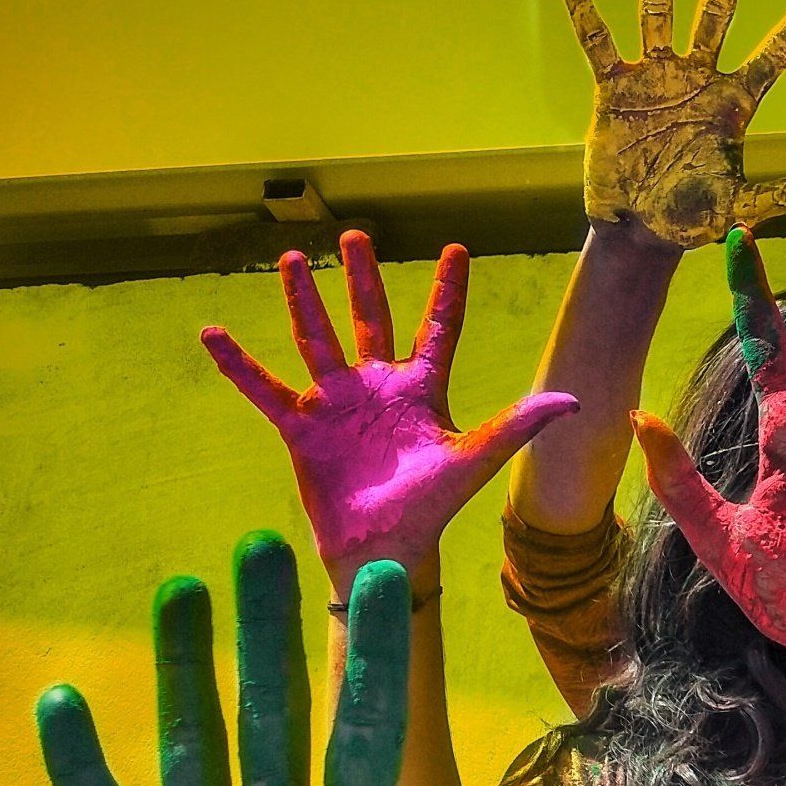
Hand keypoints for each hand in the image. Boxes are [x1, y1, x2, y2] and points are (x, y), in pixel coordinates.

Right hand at [36, 534, 638, 785]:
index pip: (366, 734)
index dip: (372, 661)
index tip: (382, 579)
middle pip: (275, 718)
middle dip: (271, 635)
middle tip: (266, 544)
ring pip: (196, 747)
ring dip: (185, 670)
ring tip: (181, 589)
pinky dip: (82, 771)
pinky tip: (62, 704)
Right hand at [202, 234, 575, 589]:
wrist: (384, 550)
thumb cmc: (430, 508)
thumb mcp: (473, 460)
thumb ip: (516, 425)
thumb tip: (573, 399)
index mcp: (421, 391)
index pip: (438, 330)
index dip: (447, 292)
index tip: (456, 250)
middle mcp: (377, 388)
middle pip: (370, 320)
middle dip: (363, 278)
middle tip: (355, 235)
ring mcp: (336, 404)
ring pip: (317, 340)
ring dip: (303, 301)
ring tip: (290, 258)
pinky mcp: (301, 428)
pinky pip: (264, 390)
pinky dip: (239, 365)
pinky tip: (212, 333)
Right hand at [565, 0, 785, 245]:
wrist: (638, 231)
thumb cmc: (692, 219)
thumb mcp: (738, 208)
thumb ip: (780, 198)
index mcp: (734, 102)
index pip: (775, 52)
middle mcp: (697, 77)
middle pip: (716, 9)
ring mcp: (655, 77)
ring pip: (659, 11)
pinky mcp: (613, 89)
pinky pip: (597, 42)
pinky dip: (583, 10)